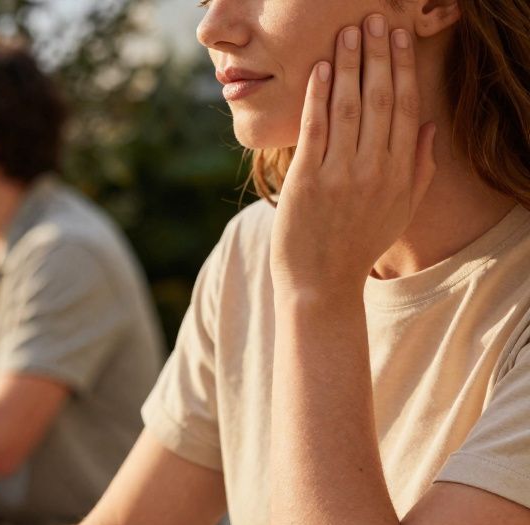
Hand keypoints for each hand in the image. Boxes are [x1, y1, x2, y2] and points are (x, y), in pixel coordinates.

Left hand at [269, 16, 436, 299]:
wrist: (320, 285)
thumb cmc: (358, 246)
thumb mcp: (400, 211)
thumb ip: (419, 169)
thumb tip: (430, 127)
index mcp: (400, 174)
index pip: (406, 108)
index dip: (403, 69)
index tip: (399, 38)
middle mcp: (374, 170)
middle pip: (381, 100)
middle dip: (378, 56)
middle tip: (373, 20)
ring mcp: (340, 175)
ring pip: (349, 108)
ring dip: (349, 66)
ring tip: (347, 33)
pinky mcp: (307, 181)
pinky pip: (316, 130)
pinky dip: (319, 97)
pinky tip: (321, 70)